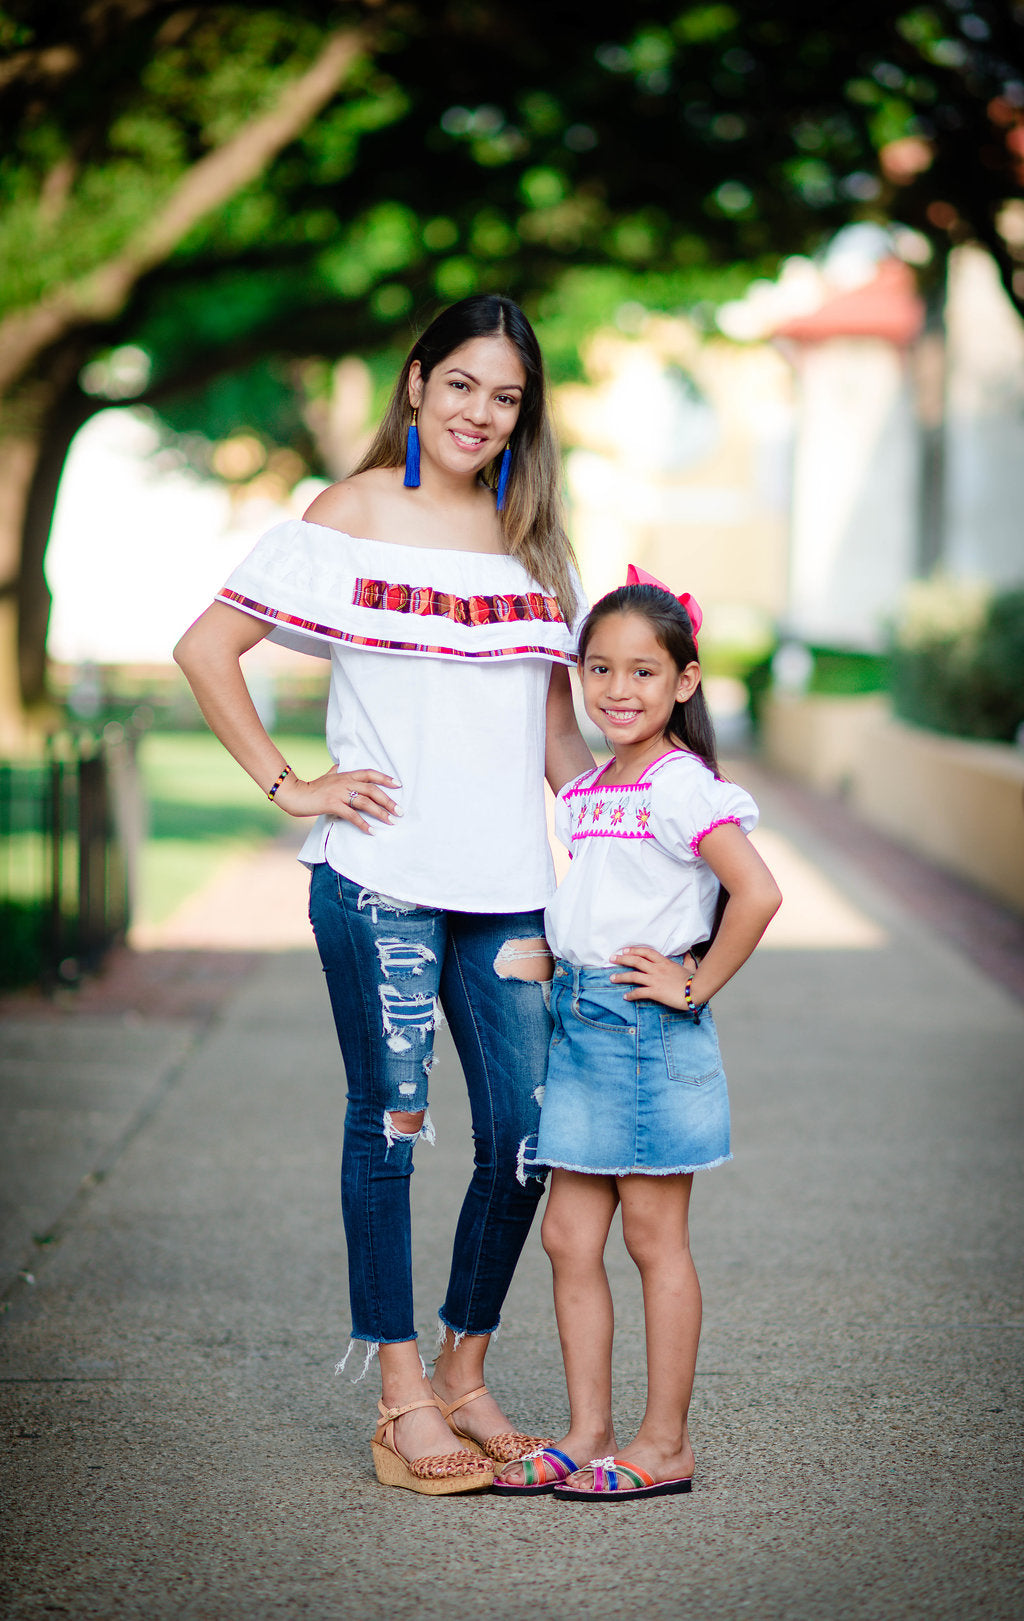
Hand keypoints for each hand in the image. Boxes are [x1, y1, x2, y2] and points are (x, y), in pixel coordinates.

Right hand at [273, 767, 401, 833]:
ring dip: (380, 813)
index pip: (370, 773)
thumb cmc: (312, 787)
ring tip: (391, 821)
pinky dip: (363, 824)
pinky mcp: (332, 804)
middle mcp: (345, 782)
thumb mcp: (327, 776)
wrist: (295, 794)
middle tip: (400, 811)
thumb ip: (336, 771)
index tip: (398, 784)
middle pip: (372, 790)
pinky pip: (352, 815)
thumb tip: (341, 765)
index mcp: (346, 774)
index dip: (385, 778)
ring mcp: (339, 793)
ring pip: (365, 802)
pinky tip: (371, 831)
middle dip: (388, 801)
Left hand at [609, 945, 697, 1008]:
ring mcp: (655, 980)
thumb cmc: (694, 980)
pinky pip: (639, 992)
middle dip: (622, 959)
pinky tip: (625, 997)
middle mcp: (657, 969)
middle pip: (636, 961)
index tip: (624, 950)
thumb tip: (689, 954)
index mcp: (664, 962)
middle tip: (612, 959)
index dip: (634, 950)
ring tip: (612, 978)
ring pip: (634, 976)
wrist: (697, 991)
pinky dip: (631, 995)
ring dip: (621, 977)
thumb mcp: (690, 967)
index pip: (646, 952)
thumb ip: (688, 961)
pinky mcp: (656, 992)